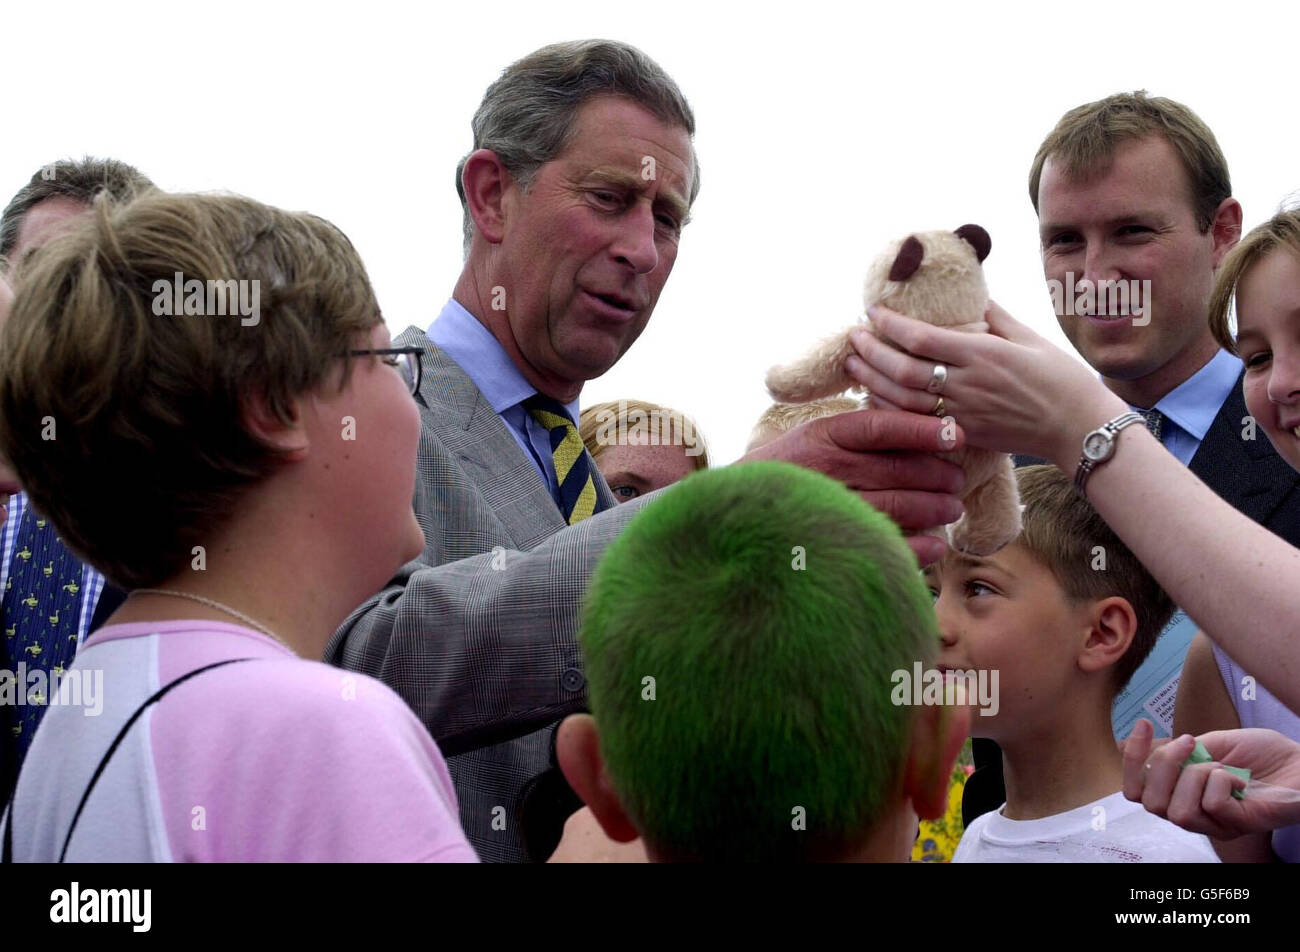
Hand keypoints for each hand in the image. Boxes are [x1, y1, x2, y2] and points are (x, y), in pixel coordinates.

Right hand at [739, 407, 965, 565]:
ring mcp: (828, 505)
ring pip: (896, 504)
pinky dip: (915, 548)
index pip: (882, 427)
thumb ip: (853, 432)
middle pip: (898, 468)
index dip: (923, 430)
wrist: (733, 510)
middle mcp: (828, 468)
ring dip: (933, 508)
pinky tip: (935, 546)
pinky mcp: (829, 540)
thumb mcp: (810, 437)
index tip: (957, 434)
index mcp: (823, 435)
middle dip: (938, 475)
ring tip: (951, 509)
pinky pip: (881, 543)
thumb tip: (914, 426)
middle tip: (957, 481)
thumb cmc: (784, 470)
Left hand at [844, 301, 1125, 465]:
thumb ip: (996, 316)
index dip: (891, 324)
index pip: (922, 337)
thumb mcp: (1030, 337)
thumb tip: (974, 294)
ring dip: (873, 381)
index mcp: (982, 354)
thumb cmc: (1060, 378)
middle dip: (872, 352)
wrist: (1078, 427)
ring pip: (903, 399)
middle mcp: (967, 384)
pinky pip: (916, 423)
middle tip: (853, 336)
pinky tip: (875, 397)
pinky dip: (891, 410)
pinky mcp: (964, 434)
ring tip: (853, 364)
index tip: (872, 311)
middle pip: (904, 370)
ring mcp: (962, 413)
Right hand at [1122, 719, 1299, 838]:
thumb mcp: (1211, 743)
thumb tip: (1135, 747)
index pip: (1136, 791)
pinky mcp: (1239, 825)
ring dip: (1196, 776)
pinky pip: (1212, 806)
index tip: (1143, 724)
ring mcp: (1216, 824)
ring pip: (1177, 812)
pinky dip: (1223, 782)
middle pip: (1150, 803)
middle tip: (1190, 744)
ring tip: (1221, 766)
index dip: (1132, 759)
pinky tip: (1241, 779)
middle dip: (1164, 766)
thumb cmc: (1262, 754)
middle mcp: (1194, 813)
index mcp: (1181, 793)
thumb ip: (1177, 751)